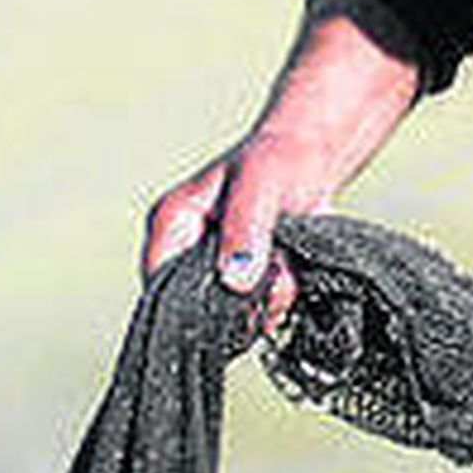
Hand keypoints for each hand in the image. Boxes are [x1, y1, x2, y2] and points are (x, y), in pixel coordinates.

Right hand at [139, 14, 419, 302]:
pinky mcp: (242, 280)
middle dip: (241, 302)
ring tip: (287, 266)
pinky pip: (256, 311)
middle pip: (198, 306)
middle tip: (277, 274)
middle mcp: (185, 251)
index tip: (238, 295)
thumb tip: (235, 280)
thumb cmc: (279, 160)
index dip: (192, 303)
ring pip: (232, 313)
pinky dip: (278, 300)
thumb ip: (245, 230)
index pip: (160, 283)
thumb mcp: (260, 186)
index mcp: (171, 223)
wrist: (312, 161)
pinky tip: (292, 272)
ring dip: (266, 301)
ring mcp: (215, 268)